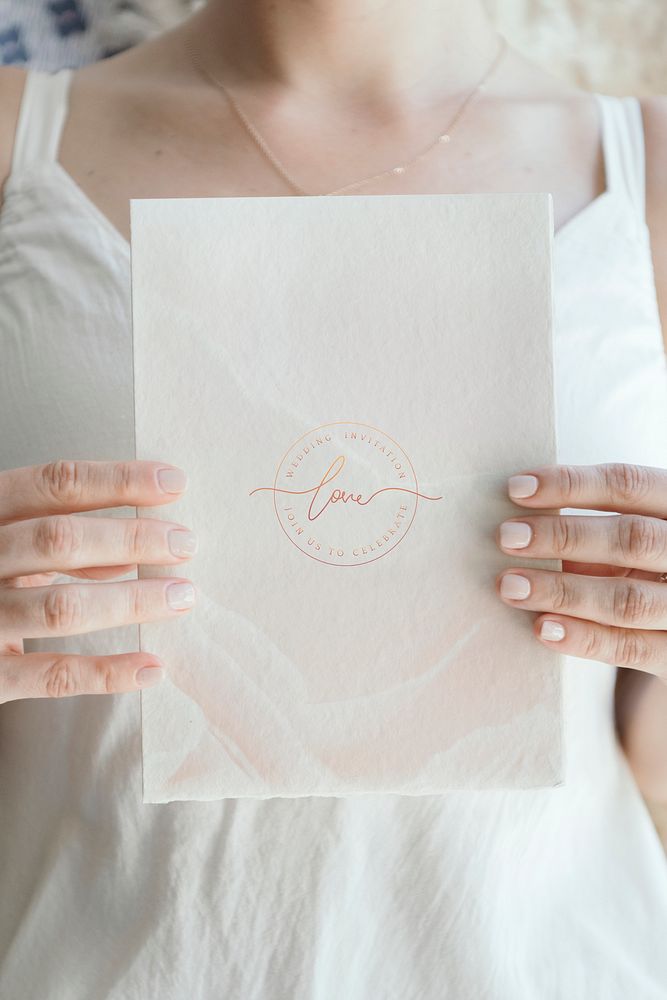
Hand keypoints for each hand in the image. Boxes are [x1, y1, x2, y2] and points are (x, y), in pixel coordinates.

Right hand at [0, 459, 196, 702]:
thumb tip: (130, 556)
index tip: (174, 484)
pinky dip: (107, 672)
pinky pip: (52, 675)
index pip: (53, 484)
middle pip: (58, 540)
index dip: (117, 481)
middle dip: (130, 538)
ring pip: (61, 607)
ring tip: (182, 596)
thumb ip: (58, 546)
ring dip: (131, 601)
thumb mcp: (9, 547)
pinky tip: (152, 666)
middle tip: (186, 544)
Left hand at [495, 462, 666, 682]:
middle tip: (508, 537)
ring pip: (628, 598)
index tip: (516, 488)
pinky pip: (630, 648)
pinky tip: (542, 627)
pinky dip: (583, 637)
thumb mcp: (633, 542)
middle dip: (564, 536)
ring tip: (511, 586)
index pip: (630, 485)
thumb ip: (595, 532)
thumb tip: (520, 526)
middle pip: (632, 538)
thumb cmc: (646, 572)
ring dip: (563, 591)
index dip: (572, 484)